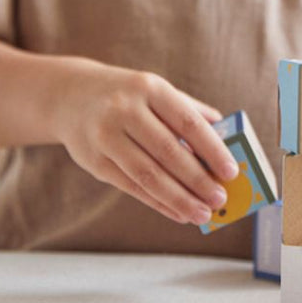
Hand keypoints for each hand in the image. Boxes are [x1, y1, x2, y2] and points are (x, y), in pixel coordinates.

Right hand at [54, 63, 240, 224]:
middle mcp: (125, 110)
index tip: (231, 172)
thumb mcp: (155, 90)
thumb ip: (190, 110)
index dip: (212, 149)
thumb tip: (227, 139)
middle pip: (168, 152)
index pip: (187, 122)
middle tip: (220, 199)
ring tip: (203, 214)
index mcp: (149, 88)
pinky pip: (131, 187)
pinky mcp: (94, 161)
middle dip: (198, 180)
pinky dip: (158, 203)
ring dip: (179, 199)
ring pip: (148, 175)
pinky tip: (178, 213)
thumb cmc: (126, 95)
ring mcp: (106, 136)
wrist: (70, 96)